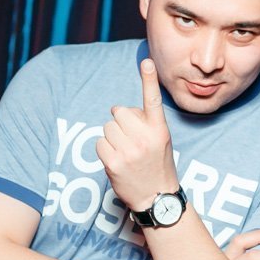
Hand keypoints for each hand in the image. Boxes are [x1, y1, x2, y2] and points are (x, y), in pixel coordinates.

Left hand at [96, 59, 179, 211]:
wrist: (156, 198)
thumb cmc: (157, 165)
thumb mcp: (160, 141)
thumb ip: (144, 123)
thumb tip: (118, 111)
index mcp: (159, 130)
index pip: (152, 100)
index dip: (148, 79)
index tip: (146, 61)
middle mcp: (145, 138)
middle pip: (118, 112)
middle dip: (120, 122)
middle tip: (130, 139)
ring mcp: (129, 150)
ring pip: (107, 127)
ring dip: (112, 137)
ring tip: (125, 152)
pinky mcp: (113, 162)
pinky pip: (99, 142)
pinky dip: (104, 150)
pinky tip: (116, 160)